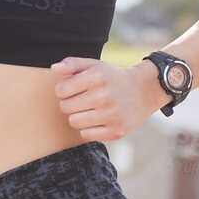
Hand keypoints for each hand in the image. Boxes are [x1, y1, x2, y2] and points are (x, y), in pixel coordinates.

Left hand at [49, 56, 166, 140]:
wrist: (144, 91)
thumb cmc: (113, 78)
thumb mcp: (95, 65)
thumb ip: (73, 64)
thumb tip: (54, 69)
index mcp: (97, 77)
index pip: (60, 90)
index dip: (65, 89)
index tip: (75, 88)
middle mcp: (104, 96)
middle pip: (65, 107)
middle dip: (70, 103)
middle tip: (83, 100)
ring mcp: (111, 115)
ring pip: (74, 122)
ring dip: (78, 116)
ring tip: (90, 110)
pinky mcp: (116, 131)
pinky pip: (86, 135)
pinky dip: (88, 128)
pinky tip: (98, 120)